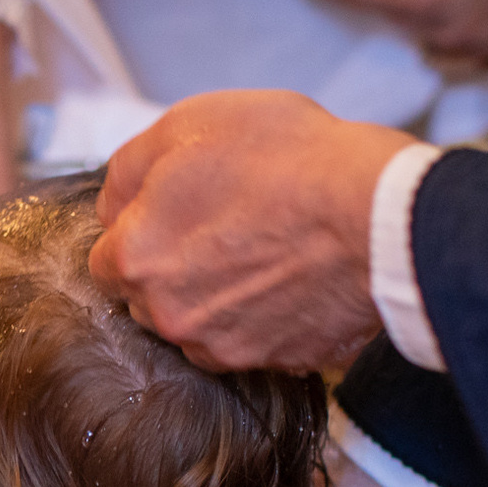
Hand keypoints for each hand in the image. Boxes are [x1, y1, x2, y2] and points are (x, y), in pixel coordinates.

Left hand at [89, 90, 411, 371]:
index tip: (178, 214)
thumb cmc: (288, 158)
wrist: (378, 213)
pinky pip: (261, 341)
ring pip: (204, 326)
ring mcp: (227, 348)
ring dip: (222, 298)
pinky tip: (297, 278)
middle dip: (177, 268)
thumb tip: (113, 204)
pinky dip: (271, 317)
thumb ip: (130, 169)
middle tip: (228, 227)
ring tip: (267, 251)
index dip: (143, 231)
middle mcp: (172, 317)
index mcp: (137, 259)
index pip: (109, 260)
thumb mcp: (189, 124)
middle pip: (154, 298)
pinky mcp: (281, 362)